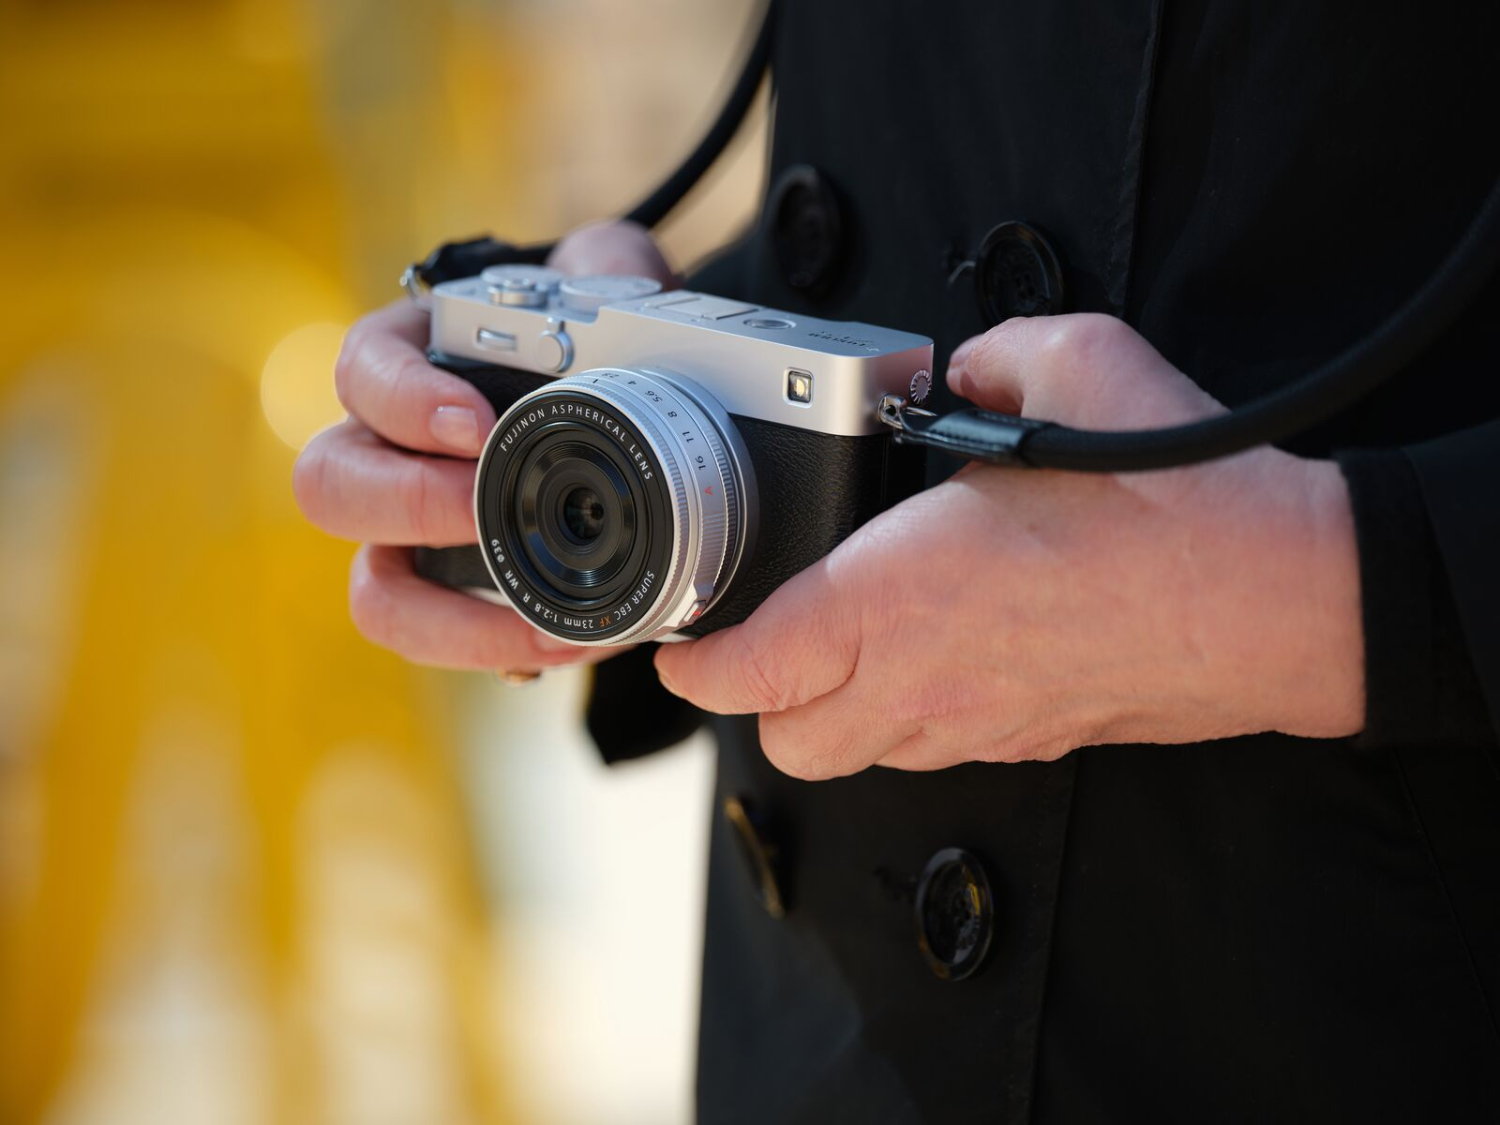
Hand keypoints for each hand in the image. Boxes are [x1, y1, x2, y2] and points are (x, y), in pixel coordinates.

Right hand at [294, 220, 675, 671]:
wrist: (614, 406)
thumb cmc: (587, 339)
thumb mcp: (603, 286)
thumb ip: (609, 266)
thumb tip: (619, 279)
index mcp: (410, 364)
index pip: (363, 372)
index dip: (406, 402)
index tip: (477, 425)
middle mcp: (389, 453)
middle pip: (330, 486)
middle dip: (408, 505)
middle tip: (487, 512)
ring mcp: (413, 534)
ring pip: (373, 591)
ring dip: (446, 618)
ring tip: (542, 621)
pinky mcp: (455, 594)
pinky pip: (444, 640)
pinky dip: (499, 654)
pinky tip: (570, 643)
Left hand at [654, 314, 1364, 778]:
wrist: (1285, 596)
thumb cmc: (1179, 498)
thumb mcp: (1070, 365)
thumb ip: (987, 361)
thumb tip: (964, 373)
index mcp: (898, 594)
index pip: (751, 667)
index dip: (693, 664)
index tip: (678, 646)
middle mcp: (923, 677)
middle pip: (787, 741)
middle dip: (757, 700)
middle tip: (763, 638)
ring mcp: (978, 723)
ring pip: (858, 757)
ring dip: (830, 712)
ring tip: (845, 647)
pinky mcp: (1031, 740)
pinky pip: (933, 750)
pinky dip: (907, 717)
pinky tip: (939, 656)